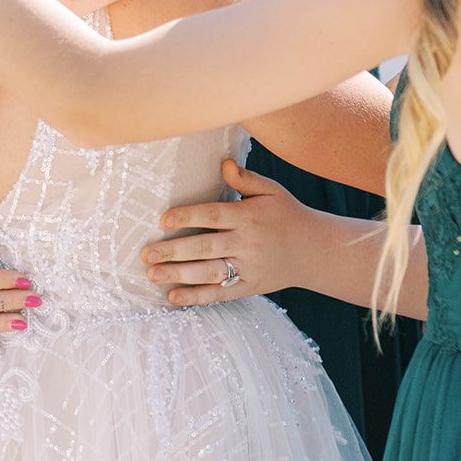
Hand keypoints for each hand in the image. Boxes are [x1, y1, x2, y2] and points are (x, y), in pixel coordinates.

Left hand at [141, 158, 319, 306]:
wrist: (315, 251)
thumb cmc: (287, 214)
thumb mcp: (272, 191)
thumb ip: (246, 179)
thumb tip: (223, 163)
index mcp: (249, 217)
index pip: (214, 216)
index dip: (188, 217)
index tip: (163, 219)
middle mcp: (248, 243)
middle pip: (206, 247)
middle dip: (174, 251)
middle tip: (146, 253)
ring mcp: (249, 268)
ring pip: (210, 272)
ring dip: (179, 275)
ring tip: (151, 274)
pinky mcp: (249, 287)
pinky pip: (220, 294)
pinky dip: (196, 297)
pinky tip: (173, 298)